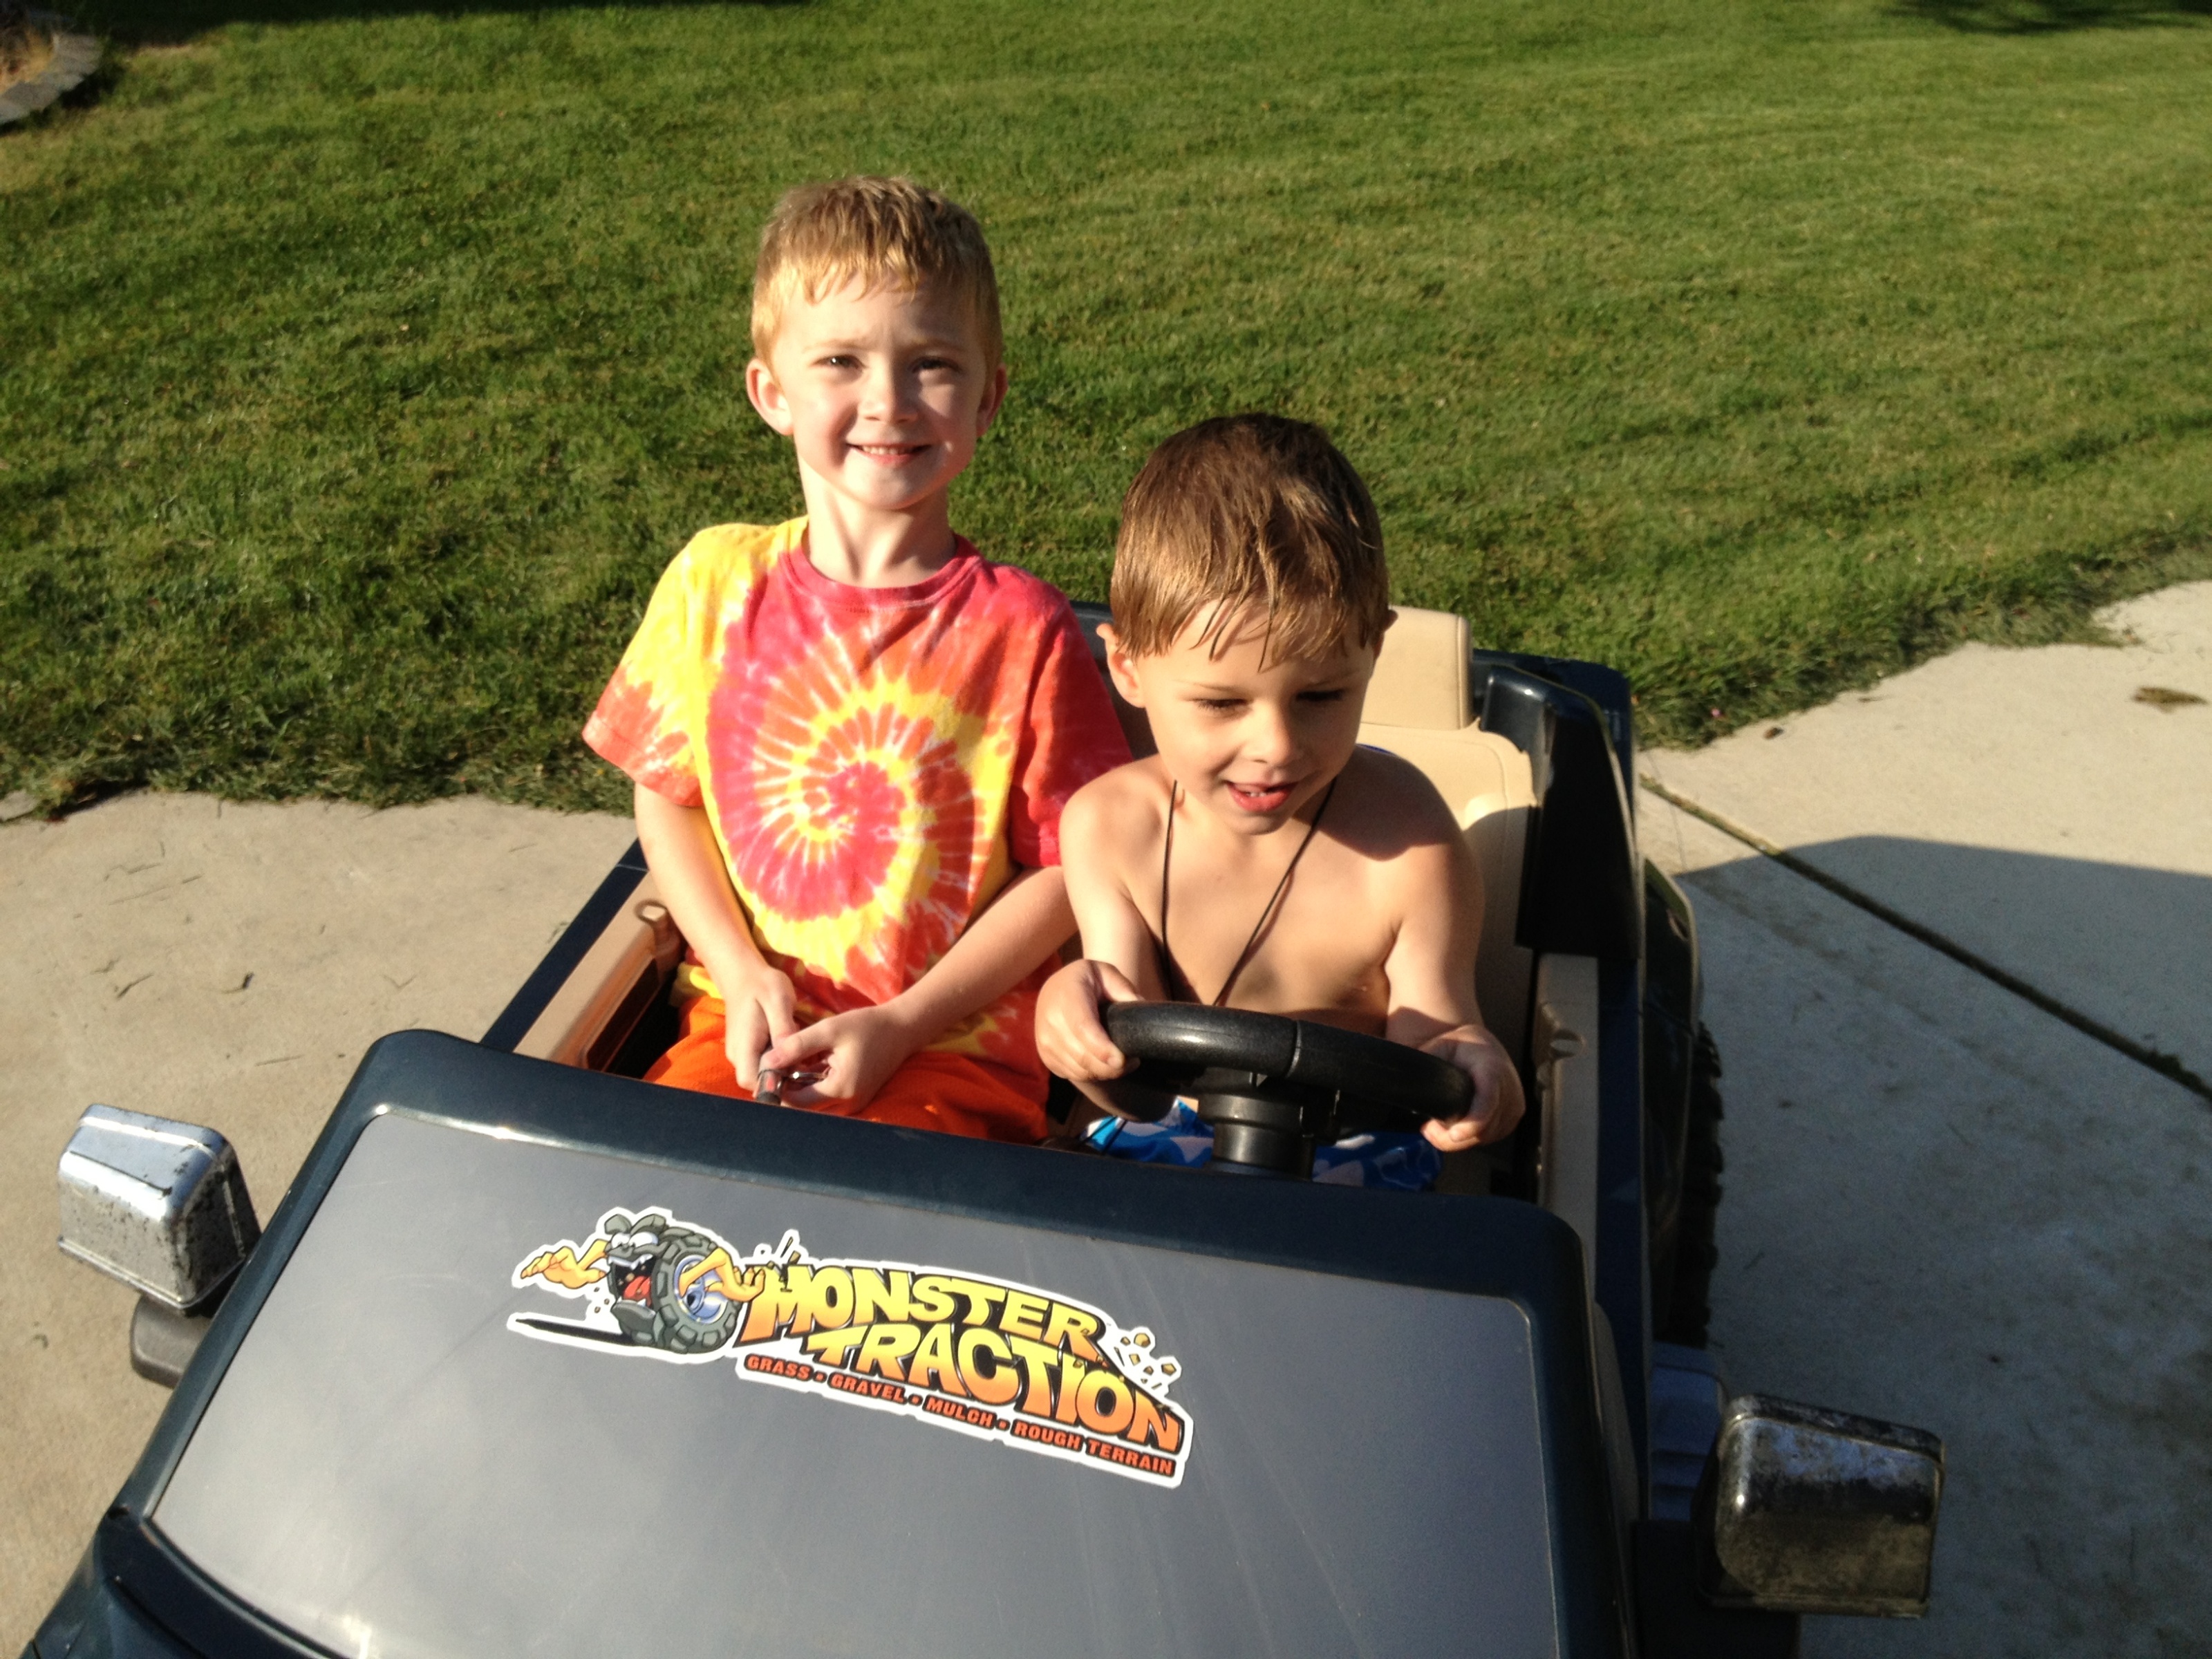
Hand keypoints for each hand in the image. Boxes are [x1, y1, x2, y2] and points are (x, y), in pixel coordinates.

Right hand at [717, 960, 799, 1091]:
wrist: (744, 976)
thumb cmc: (763, 985)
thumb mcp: (779, 1000)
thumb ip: (783, 1027)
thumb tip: (789, 1052)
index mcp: (744, 1044)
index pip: (751, 1080)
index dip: (774, 1083)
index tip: (797, 1073)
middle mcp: (737, 1055)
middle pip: (757, 1083)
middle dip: (781, 1079)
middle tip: (805, 1064)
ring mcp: (740, 1054)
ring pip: (760, 1076)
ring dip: (781, 1071)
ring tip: (800, 1056)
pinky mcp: (746, 1051)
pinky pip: (761, 1066)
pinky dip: (777, 1063)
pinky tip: (791, 1050)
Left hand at [759, 1002, 923, 1112]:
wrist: (901, 1030)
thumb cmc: (867, 1026)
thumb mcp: (829, 1030)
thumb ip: (796, 1046)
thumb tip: (766, 1062)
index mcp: (841, 1089)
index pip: (795, 1101)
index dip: (778, 1085)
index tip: (771, 1065)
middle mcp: (847, 1105)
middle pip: (802, 1108)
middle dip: (787, 1088)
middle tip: (779, 1063)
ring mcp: (853, 1105)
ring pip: (813, 1106)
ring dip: (799, 1088)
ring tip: (794, 1062)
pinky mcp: (854, 1100)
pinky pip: (825, 1100)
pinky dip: (813, 1087)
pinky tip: (810, 1065)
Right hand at [1035, 959, 1144, 1081]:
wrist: (1055, 989)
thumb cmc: (1088, 981)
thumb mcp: (1107, 974)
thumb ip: (1124, 989)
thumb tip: (1141, 1009)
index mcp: (1066, 994)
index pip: (1082, 1027)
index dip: (1101, 1047)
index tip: (1121, 1060)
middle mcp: (1050, 1019)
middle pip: (1081, 1055)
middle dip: (1110, 1066)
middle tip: (1133, 1061)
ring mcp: (1044, 1040)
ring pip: (1079, 1069)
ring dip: (1104, 1072)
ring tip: (1120, 1060)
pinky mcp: (1046, 1056)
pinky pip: (1073, 1075)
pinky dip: (1092, 1074)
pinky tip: (1103, 1062)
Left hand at [1418, 1026, 1525, 1150]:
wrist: (1483, 1045)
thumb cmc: (1458, 1046)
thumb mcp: (1440, 1046)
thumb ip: (1426, 1064)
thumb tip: (1403, 1083)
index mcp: (1491, 1067)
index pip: (1488, 1099)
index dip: (1473, 1121)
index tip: (1454, 1136)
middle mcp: (1509, 1087)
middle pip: (1485, 1126)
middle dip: (1454, 1137)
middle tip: (1427, 1131)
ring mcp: (1514, 1103)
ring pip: (1487, 1135)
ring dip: (1461, 1140)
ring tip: (1436, 1129)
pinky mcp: (1514, 1115)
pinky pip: (1493, 1135)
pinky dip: (1473, 1137)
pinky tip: (1456, 1128)